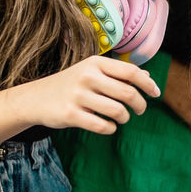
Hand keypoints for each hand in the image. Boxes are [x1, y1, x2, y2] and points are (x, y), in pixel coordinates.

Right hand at [12, 56, 159, 134]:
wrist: (34, 98)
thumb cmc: (71, 84)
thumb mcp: (92, 72)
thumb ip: (118, 74)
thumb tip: (147, 76)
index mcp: (95, 63)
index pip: (131, 72)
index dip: (147, 84)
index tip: (155, 93)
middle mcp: (87, 76)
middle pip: (128, 93)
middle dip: (140, 104)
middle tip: (140, 110)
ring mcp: (78, 95)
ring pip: (117, 110)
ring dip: (125, 117)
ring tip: (123, 118)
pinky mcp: (70, 114)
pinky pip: (102, 125)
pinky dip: (111, 128)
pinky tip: (110, 126)